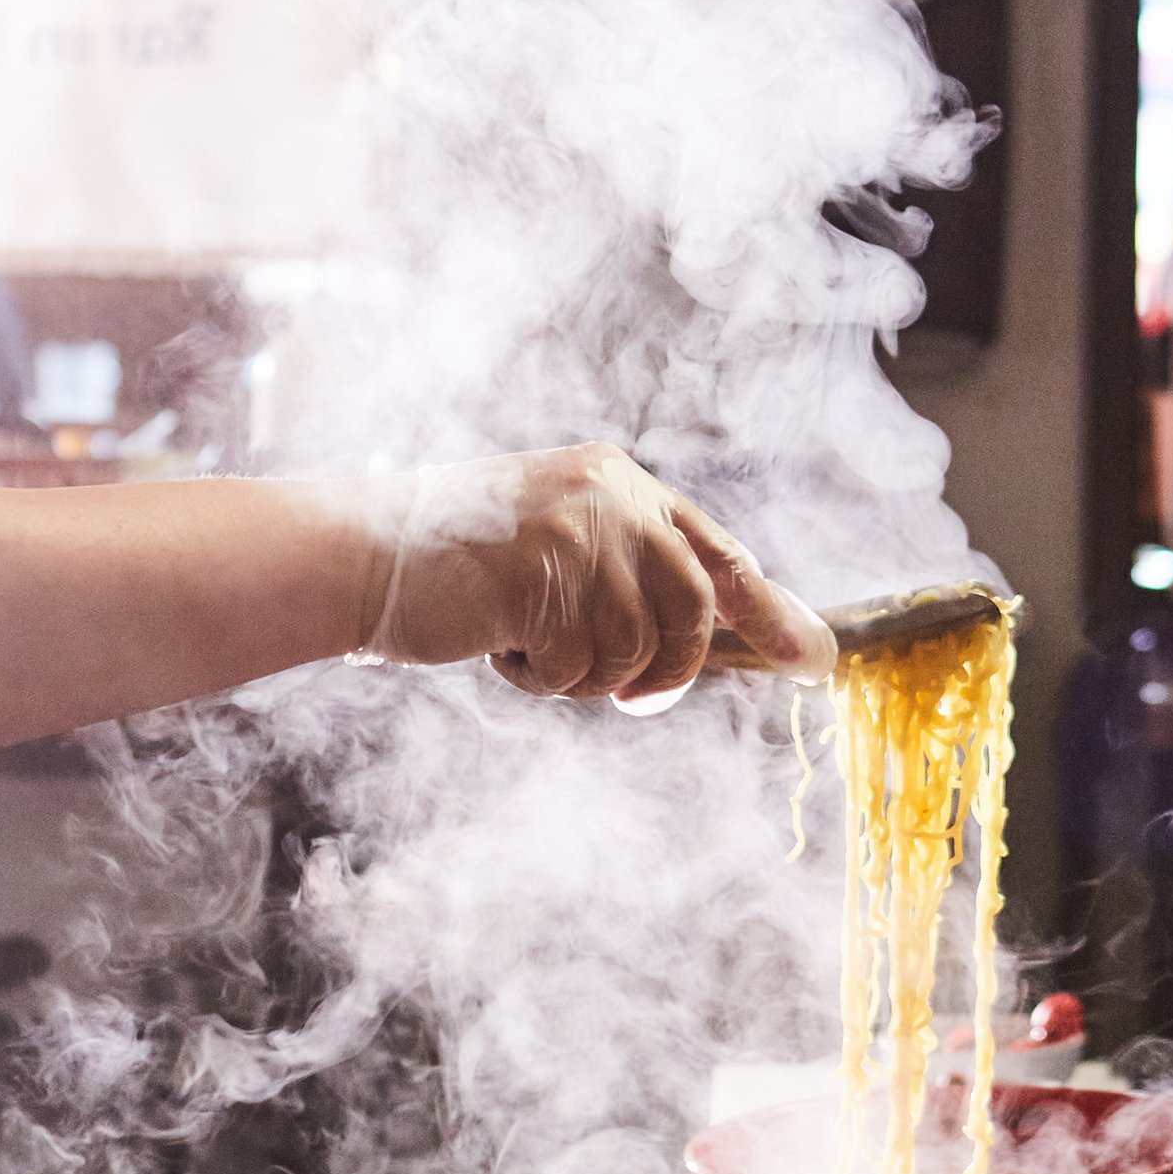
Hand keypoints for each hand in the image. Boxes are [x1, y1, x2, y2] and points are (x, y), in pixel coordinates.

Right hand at [353, 444, 834, 702]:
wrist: (358, 554)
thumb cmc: (455, 564)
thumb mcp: (560, 546)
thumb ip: (633, 572)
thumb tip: (733, 631)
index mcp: (619, 479)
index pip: (719, 551)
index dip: (770, 613)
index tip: (815, 661)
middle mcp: (609, 495)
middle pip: (693, 611)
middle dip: (667, 671)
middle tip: (628, 694)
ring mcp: (576, 533)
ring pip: (636, 650)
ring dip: (585, 674)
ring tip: (527, 645)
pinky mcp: (539, 578)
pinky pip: (576, 668)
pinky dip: (540, 679)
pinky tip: (497, 645)